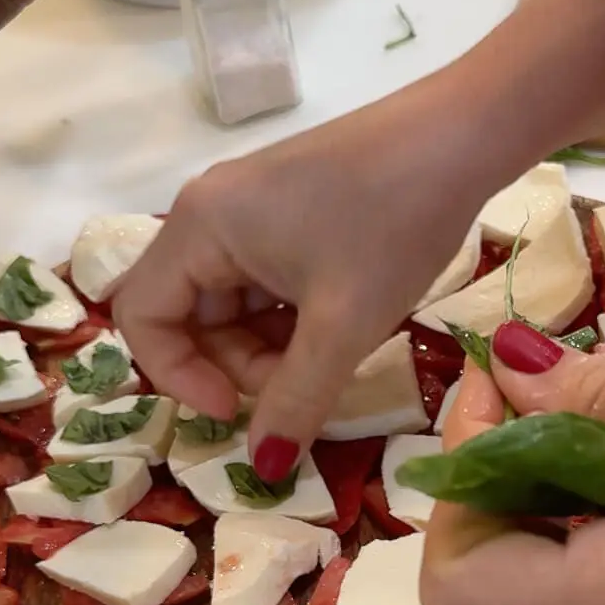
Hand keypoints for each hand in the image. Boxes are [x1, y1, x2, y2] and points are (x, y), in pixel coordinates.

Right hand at [114, 81, 496, 477]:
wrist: (463, 136)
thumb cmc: (394, 223)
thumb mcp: (343, 325)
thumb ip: (296, 400)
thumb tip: (264, 468)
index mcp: (199, 226)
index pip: (141, 317)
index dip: (179, 377)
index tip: (238, 410)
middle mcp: (209, 213)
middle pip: (189, 316)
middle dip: (237, 365)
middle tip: (304, 384)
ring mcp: (249, 209)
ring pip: (233, 306)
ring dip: (271, 347)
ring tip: (336, 351)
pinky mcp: (288, 211)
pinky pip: (266, 283)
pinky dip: (294, 318)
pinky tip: (343, 324)